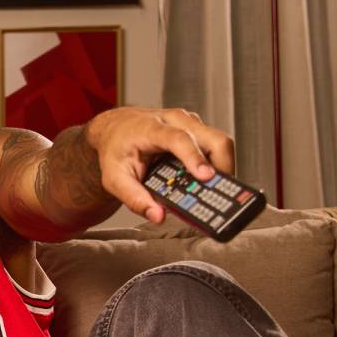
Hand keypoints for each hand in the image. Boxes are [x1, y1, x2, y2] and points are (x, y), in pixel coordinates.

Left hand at [82, 107, 236, 223]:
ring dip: (222, 168)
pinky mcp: (197, 129)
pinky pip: (216, 146)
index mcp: (152, 128)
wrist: (114, 128)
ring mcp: (189, 123)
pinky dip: (216, 165)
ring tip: (211, 190)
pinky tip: (204, 180)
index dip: (194, 157)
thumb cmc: (115, 149)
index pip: (179, 139)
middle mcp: (175, 120)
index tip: (206, 176)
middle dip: (222, 167)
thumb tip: (157, 215)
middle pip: (213, 138)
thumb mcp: (114, 178)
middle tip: (218, 193)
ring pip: (220, 142)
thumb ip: (133, 198)